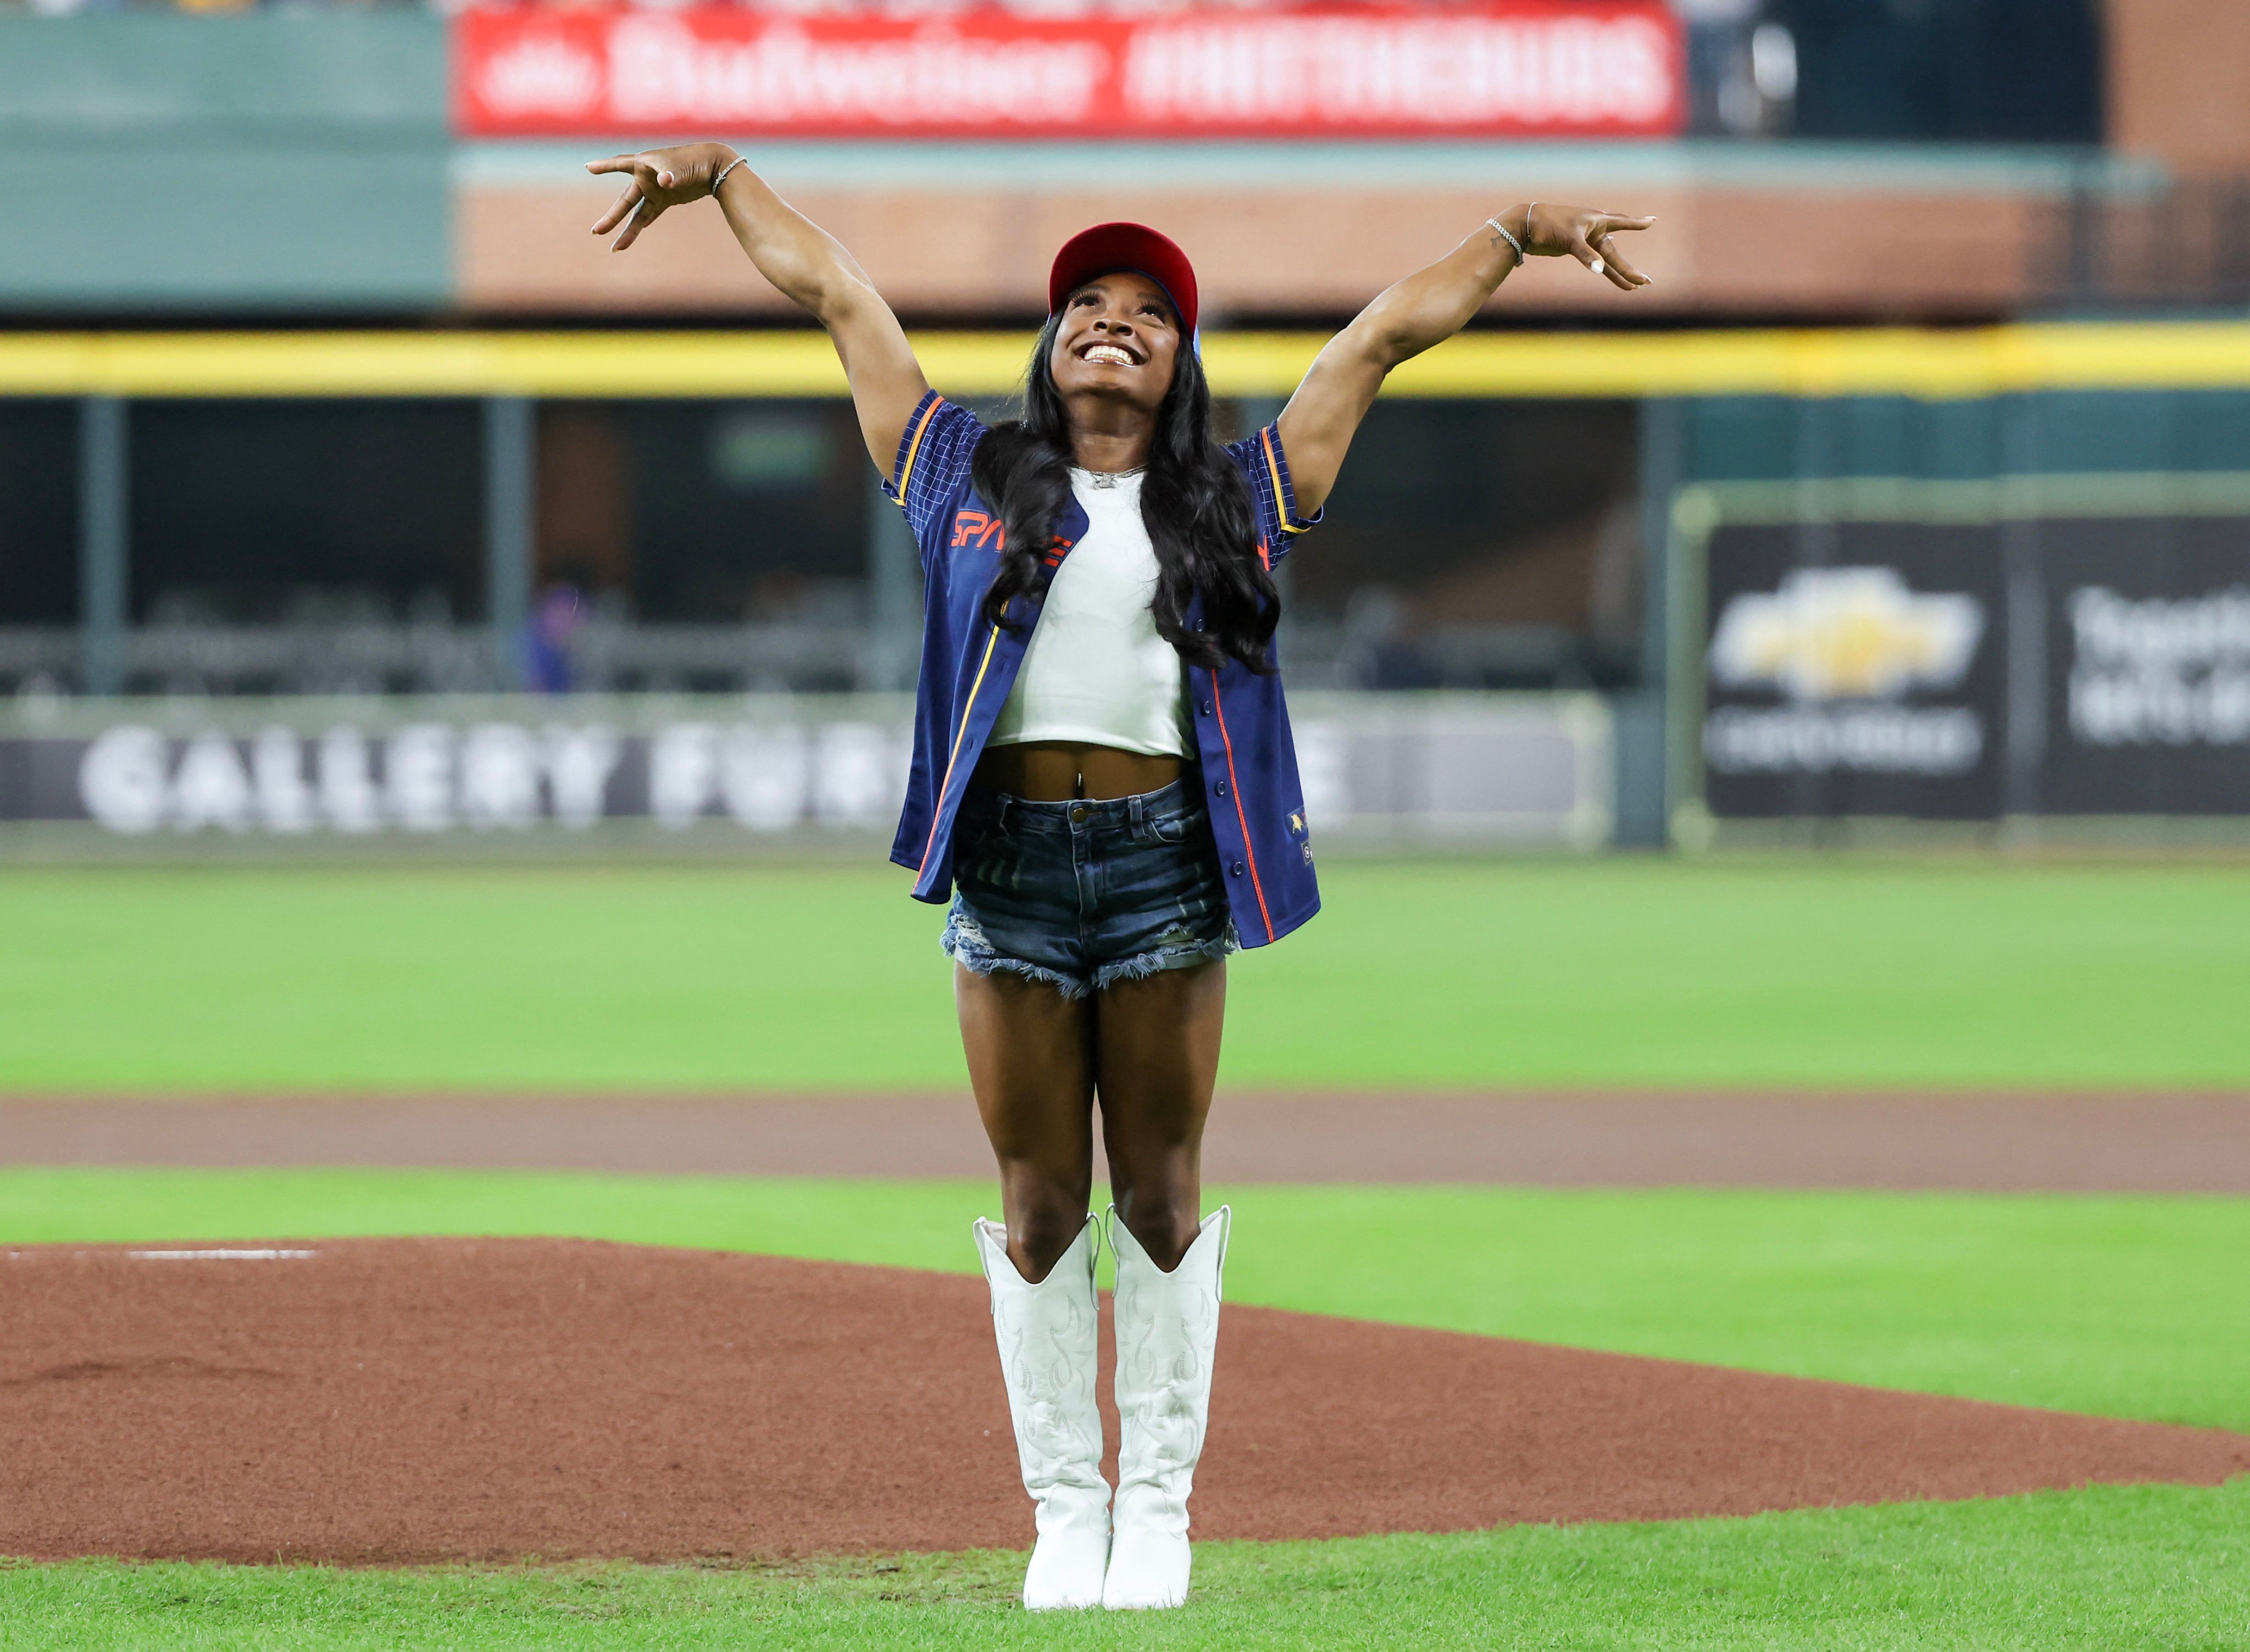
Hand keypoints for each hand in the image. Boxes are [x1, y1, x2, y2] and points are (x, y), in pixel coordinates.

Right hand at [586, 144, 739, 251]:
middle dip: (611, 217)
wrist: (714, 167)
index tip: (588, 167)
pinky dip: (643, 224)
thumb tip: (664, 181)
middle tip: (596, 231)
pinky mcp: (666, 199)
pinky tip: (635, 233)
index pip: (619, 164)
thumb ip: (671, 174)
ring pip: (636, 213)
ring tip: (615, 248)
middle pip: (624, 201)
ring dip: (627, 230)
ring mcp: (655, 190)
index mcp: (644, 164)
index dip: (604, 166)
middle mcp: (645, 178)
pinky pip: (650, 214)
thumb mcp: (681, 166)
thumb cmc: (694, 161)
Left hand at [1516, 203, 1654, 290]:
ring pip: (1606, 261)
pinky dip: (1602, 270)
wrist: (1526, 226)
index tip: (1652, 221)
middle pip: (1615, 253)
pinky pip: (1593, 263)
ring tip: (1634, 288)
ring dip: (1618, 274)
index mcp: (1596, 220)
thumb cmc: (1548, 225)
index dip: (1637, 224)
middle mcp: (1593, 230)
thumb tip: (1600, 270)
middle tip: (1646, 282)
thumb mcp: (1569, 239)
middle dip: (1629, 269)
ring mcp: (1585, 241)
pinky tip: (1610, 276)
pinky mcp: (1575, 250)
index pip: (1622, 222)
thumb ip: (1586, 255)